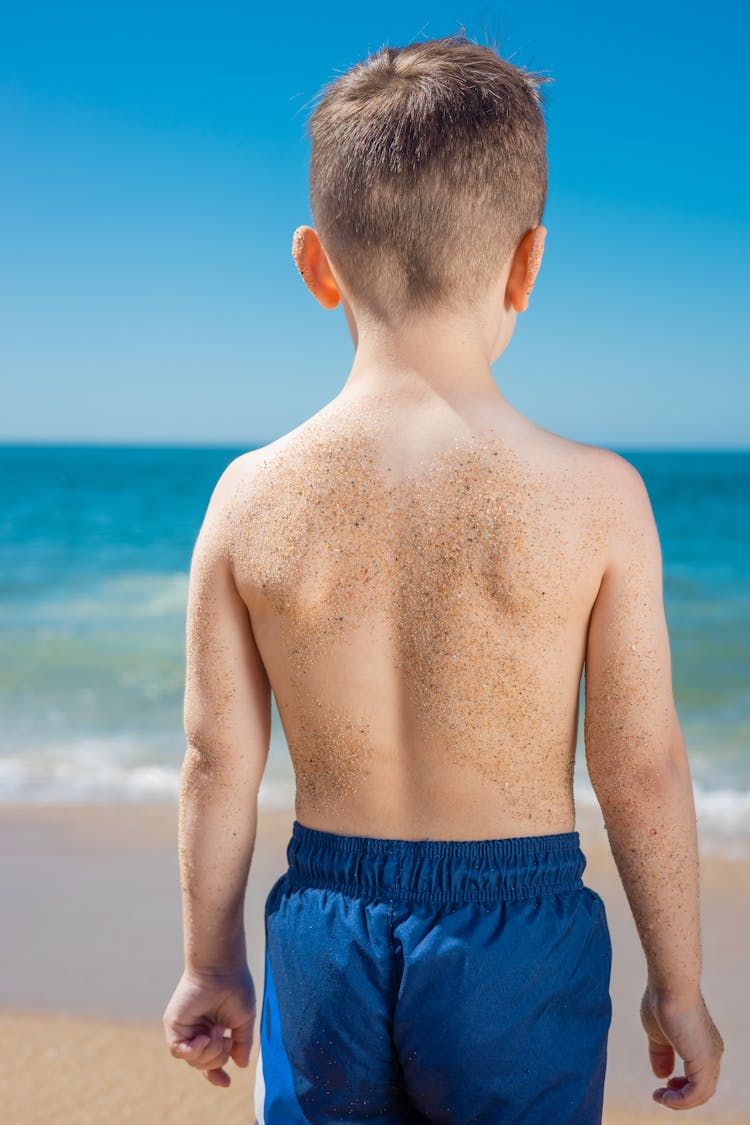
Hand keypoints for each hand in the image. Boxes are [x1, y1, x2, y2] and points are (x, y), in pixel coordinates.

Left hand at [163, 964, 256, 1086]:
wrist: (222, 969)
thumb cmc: (235, 988)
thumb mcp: (243, 1020)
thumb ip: (241, 1043)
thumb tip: (241, 1065)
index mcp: (213, 1031)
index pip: (211, 1060)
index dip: (217, 1073)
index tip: (226, 1083)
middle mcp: (197, 1031)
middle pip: (203, 1065)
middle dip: (218, 1058)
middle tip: (226, 1038)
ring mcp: (185, 1029)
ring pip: (192, 1061)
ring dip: (209, 1052)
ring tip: (217, 1031)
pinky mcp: (174, 1024)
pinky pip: (177, 1051)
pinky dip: (192, 1051)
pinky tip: (204, 1038)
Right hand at [640, 985, 723, 1109]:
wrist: (669, 984)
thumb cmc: (662, 1001)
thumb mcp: (657, 1033)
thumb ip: (661, 1054)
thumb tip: (661, 1075)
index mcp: (703, 1045)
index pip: (699, 1077)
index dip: (682, 1087)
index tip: (663, 1084)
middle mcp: (712, 1053)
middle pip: (703, 1090)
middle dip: (681, 1097)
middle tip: (661, 1095)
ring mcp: (711, 1058)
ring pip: (701, 1095)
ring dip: (679, 1102)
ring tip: (660, 1097)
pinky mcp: (705, 1061)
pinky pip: (696, 1094)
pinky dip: (680, 1100)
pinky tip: (664, 1094)